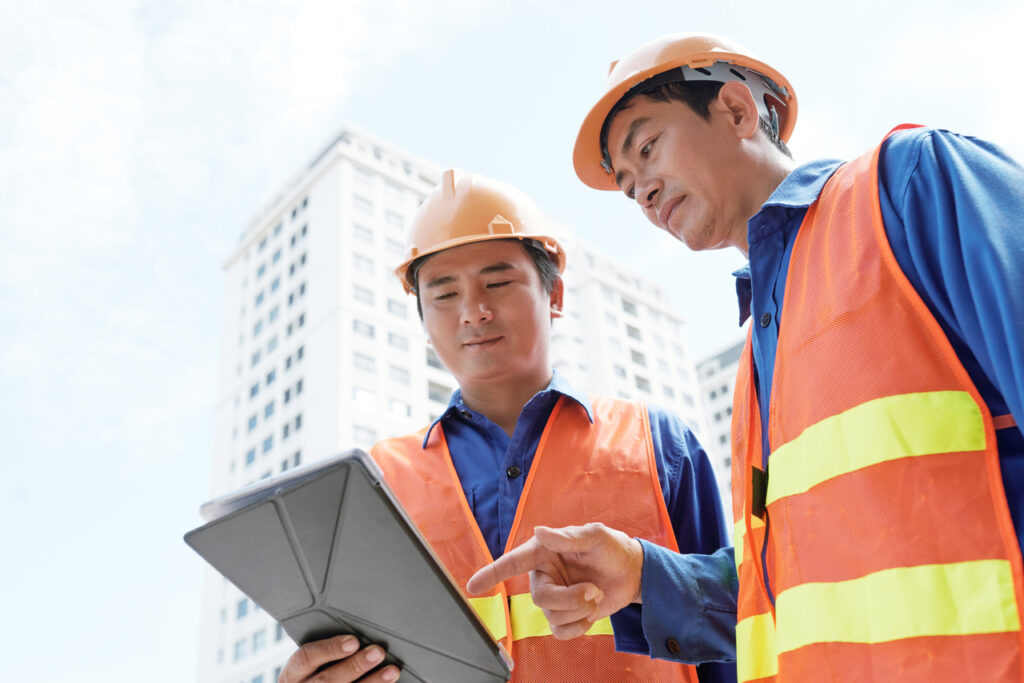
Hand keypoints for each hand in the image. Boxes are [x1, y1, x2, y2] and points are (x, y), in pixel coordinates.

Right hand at [279, 634, 399, 681]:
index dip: (330, 648)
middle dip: (355, 665)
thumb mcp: (309, 665)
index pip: (306, 657)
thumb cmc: (313, 676)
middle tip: (378, 652)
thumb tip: (358, 636)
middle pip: (327, 679)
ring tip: (391, 671)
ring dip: (372, 682)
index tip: (353, 641)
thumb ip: (326, 652)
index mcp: (293, 674)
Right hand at [466, 523, 643, 639]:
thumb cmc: (612, 547)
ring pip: (551, 617)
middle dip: (570, 599)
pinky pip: (559, 632)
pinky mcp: (564, 615)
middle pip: (540, 598)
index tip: (472, 587)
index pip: (512, 562)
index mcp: (544, 551)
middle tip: (593, 591)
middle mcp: (543, 574)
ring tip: (596, 595)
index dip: (491, 574)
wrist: (632, 573)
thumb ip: (568, 537)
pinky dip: (579, 627)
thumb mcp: (595, 536)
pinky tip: (590, 614)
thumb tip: (539, 531)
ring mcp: (553, 596)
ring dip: (580, 611)